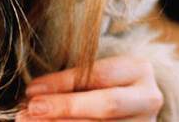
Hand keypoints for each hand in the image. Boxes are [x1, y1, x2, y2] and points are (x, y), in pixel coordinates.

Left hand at [17, 55, 162, 120]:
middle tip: (31, 110)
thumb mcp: (92, 70)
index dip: (62, 84)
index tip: (32, 90)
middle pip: (104, 107)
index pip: (96, 76)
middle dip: (63, 109)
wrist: (130, 97)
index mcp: (137, 69)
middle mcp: (147, 99)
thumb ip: (71, 79)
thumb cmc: (103, 79)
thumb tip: (33, 93)